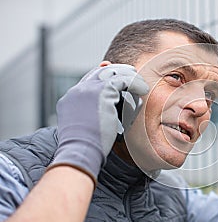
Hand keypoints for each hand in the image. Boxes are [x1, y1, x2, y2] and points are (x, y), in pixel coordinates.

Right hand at [48, 64, 148, 182]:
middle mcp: (77, 91)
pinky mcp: (102, 92)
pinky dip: (135, 83)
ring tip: (140, 81)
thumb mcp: (84, 130)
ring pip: (112, 73)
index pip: (87, 81)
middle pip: (99, 73)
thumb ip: (92, 118)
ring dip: (128, 76)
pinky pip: (123, 80)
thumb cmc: (85, 149)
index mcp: (70, 100)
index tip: (115, 76)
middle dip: (117, 70)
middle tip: (131, 73)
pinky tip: (143, 88)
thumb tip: (105, 116)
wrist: (80, 151)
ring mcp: (88, 90)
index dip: (103, 76)